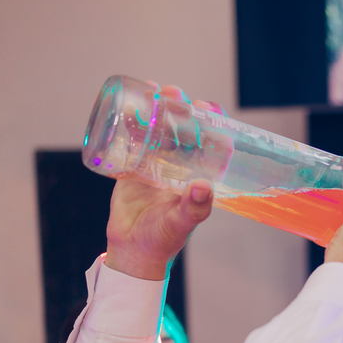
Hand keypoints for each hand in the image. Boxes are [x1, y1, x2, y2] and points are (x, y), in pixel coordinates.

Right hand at [104, 85, 219, 279]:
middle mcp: (180, 167)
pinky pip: (134, 140)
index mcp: (198, 177)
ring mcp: (156, 165)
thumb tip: (203, 187)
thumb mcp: (179, 223)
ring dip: (157, 109)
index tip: (208, 106)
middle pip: (184, 130)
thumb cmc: (162, 240)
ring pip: (159, 130)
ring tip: (153, 91)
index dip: (212, 123)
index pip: (211, 144)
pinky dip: (132, 122)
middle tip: (174, 94)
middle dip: (181, 108)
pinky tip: (129, 107)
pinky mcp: (133, 167)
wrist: (131, 251)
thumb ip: (193, 209)